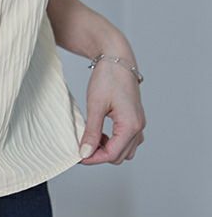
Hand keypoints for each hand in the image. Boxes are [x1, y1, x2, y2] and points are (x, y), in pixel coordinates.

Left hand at [79, 47, 145, 164]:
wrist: (117, 58)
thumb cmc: (108, 78)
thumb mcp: (95, 105)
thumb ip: (91, 131)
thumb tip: (85, 152)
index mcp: (131, 125)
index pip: (112, 154)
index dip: (93, 158)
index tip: (77, 156)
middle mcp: (139, 127)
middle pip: (119, 156)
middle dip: (100, 155)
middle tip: (81, 147)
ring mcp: (139, 123)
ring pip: (125, 150)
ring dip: (107, 149)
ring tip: (90, 138)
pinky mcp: (134, 118)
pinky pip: (127, 140)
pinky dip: (113, 141)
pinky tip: (99, 132)